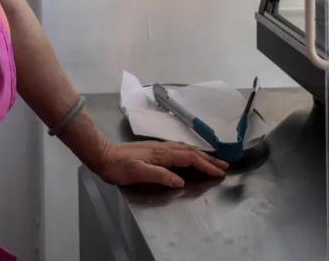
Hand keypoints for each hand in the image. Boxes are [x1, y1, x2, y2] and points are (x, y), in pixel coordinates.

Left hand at [91, 140, 227, 187]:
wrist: (103, 155)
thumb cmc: (119, 167)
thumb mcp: (138, 173)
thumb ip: (160, 176)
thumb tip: (181, 181)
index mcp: (162, 153)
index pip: (189, 158)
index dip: (205, 165)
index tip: (219, 172)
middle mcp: (162, 148)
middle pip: (191, 151)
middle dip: (208, 158)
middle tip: (224, 165)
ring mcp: (158, 147)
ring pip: (185, 149)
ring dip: (201, 155)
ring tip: (213, 161)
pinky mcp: (154, 149)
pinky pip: (178, 150)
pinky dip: (190, 153)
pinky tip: (190, 156)